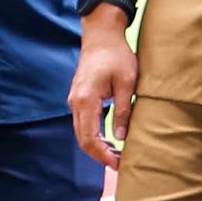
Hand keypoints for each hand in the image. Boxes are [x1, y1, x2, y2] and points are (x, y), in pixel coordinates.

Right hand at [68, 18, 137, 166]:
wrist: (101, 35)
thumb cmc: (117, 55)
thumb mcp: (126, 82)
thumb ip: (123, 111)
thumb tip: (121, 138)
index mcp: (87, 100)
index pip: (90, 138)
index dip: (103, 155)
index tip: (117, 165)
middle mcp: (75, 102)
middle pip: (82, 139)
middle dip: (99, 155)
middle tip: (118, 165)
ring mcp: (74, 100)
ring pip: (81, 132)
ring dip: (96, 146)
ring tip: (115, 156)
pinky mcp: (78, 97)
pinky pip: (82, 123)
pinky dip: (93, 135)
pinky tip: (108, 140)